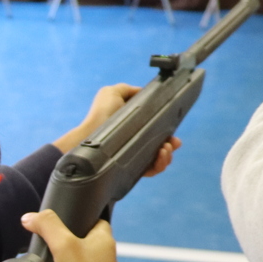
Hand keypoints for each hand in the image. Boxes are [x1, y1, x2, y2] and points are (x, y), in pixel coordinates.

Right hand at [20, 210, 120, 261]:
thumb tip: (29, 217)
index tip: (61, 219)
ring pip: (79, 261)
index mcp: (105, 241)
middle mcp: (106, 258)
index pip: (95, 219)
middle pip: (84, 240)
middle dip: (66, 240)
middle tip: (49, 241)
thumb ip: (47, 226)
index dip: (79, 217)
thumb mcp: (63, 246)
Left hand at [53, 83, 181, 176]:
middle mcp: (138, 142)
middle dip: (172, 144)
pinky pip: (153, 170)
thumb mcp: (113, 93)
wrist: (90, 134)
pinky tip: (160, 156)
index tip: (172, 132)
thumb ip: (130, 91)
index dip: (168, 130)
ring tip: (164, 148)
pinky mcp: (133, 169)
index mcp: (137, 126)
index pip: (159, 130)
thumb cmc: (99, 114)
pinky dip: (160, 165)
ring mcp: (136, 156)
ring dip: (168, 155)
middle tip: (171, 142)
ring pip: (162, 159)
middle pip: (165, 146)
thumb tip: (145, 94)